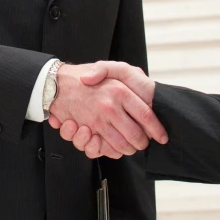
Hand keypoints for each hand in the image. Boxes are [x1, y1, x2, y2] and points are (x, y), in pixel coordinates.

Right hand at [46, 61, 165, 158]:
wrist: (57, 83)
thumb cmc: (86, 75)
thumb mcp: (112, 67)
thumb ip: (130, 76)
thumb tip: (145, 95)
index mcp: (120, 91)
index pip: (146, 115)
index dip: (157, 129)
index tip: (162, 136)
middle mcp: (110, 107)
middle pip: (136, 135)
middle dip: (142, 143)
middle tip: (144, 143)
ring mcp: (98, 120)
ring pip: (122, 145)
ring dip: (129, 149)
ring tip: (131, 145)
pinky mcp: (87, 130)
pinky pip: (105, 148)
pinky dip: (112, 151)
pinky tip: (115, 146)